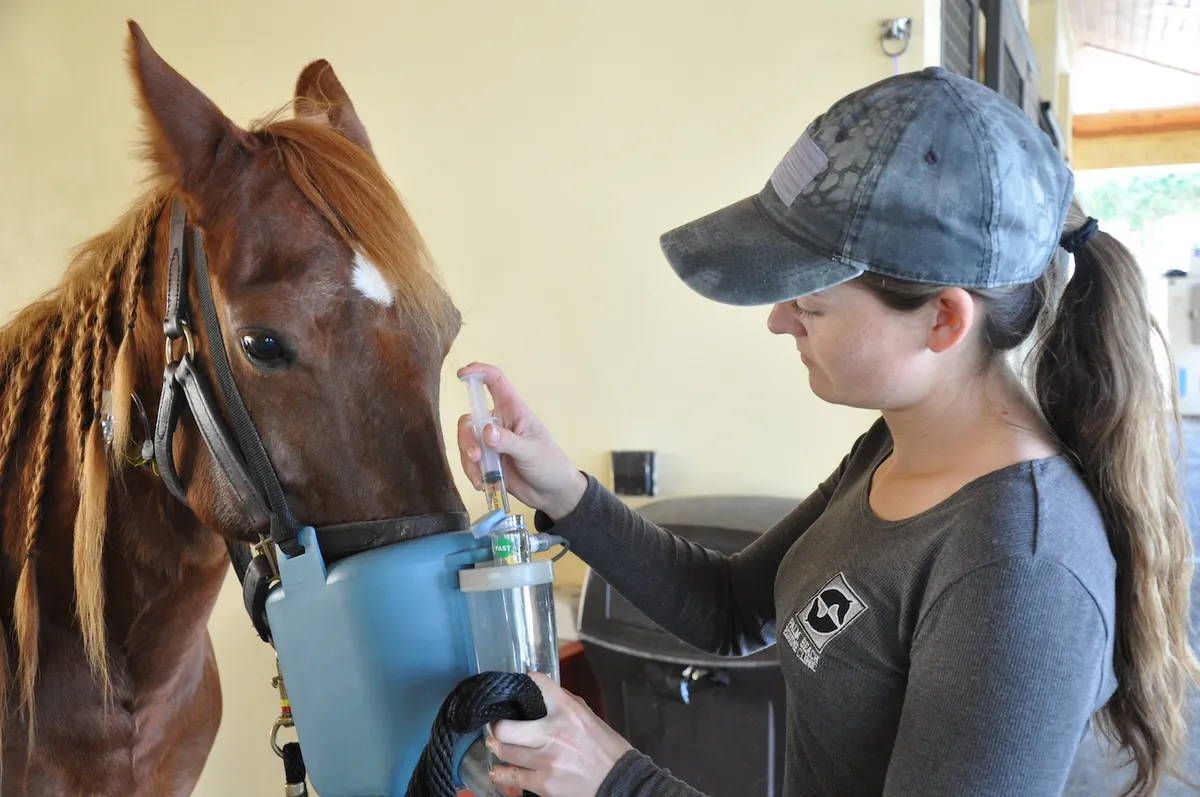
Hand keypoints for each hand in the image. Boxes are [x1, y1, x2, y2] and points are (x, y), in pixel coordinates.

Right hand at [456, 363, 586, 518]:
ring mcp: (491, 443)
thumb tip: (485, 432)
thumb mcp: (532, 451)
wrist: (552, 493)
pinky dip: (472, 474)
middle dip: (466, 438)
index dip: (479, 372)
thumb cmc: (550, 464)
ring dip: (468, 461)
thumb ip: (508, 442)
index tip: (462, 375)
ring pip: (466, 442)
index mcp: (514, 410)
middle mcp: (499, 423)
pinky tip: (484, 484)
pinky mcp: (487, 461)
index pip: (495, 381)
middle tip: (475, 457)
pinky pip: (469, 462)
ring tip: (481, 478)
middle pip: (471, 418)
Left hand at [487, 671, 631, 796]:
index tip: (518, 686)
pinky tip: (498, 770)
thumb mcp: (590, 718)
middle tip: (497, 726)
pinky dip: (501, 774)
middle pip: (506, 727)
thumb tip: (544, 695)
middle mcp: (553, 732)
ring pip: (504, 751)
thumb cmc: (608, 750)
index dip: (526, 681)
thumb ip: (566, 704)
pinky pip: (512, 777)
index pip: (537, 684)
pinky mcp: (544, 784)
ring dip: (498, 747)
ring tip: (497, 745)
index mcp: (568, 711)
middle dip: (497, 725)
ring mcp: (547, 760)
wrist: (620, 782)